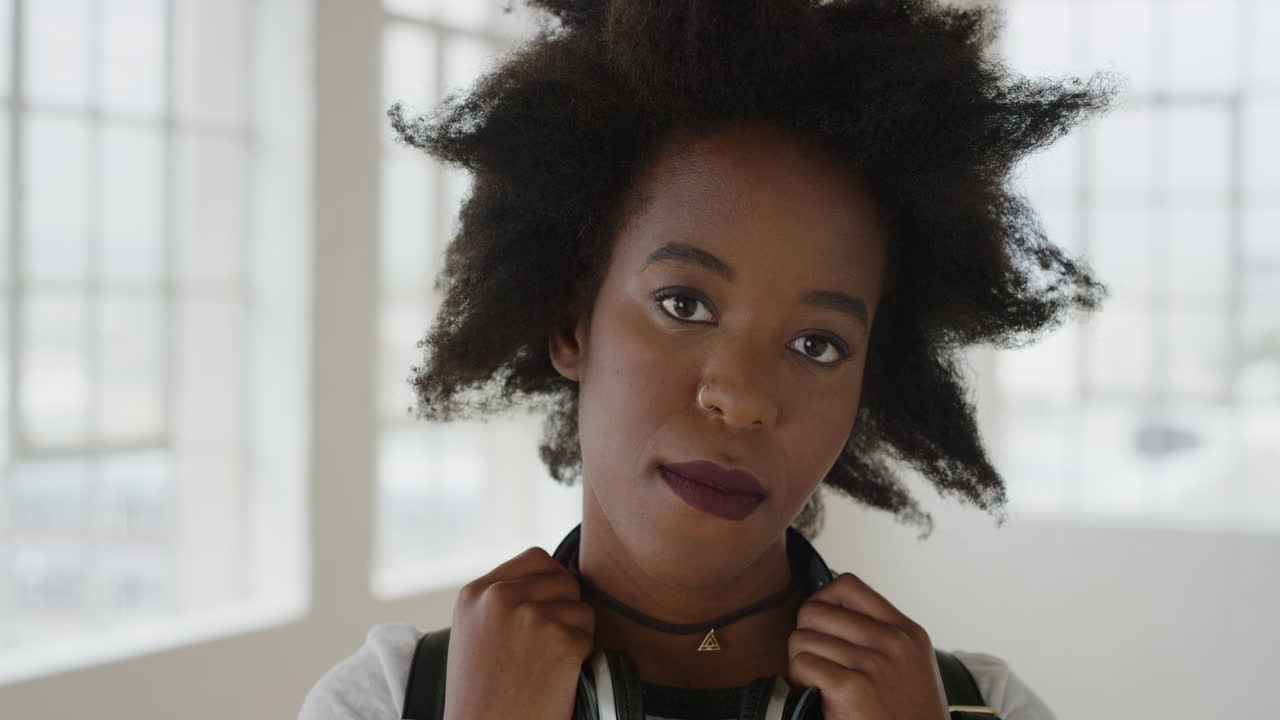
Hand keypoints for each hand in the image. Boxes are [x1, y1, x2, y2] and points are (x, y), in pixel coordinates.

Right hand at [443, 547, 595, 719]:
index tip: (546, 610)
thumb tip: (554, 576)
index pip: (536, 558)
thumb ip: (501, 600)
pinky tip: (555, 679)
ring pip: (581, 607)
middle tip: (546, 647)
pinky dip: (582, 659)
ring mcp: (531, 617)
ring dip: (574, 635)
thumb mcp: (474, 635)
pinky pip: (590, 637)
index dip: (551, 583)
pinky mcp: (561, 641)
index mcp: (475, 593)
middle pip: (564, 580)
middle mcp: (500, 598)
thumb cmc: (481, 695)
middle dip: (565, 610)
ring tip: (546, 665)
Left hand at [786, 572, 949, 719]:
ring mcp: (874, 663)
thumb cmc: (908, 717)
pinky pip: (803, 665)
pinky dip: (800, 681)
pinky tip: (816, 695)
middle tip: (815, 663)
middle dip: (806, 637)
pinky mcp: (854, 687)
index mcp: (906, 632)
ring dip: (800, 663)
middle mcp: (893, 642)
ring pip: (802, 638)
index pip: (847, 585)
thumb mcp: (909, 666)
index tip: (821, 626)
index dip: (822, 602)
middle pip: (814, 610)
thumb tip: (828, 613)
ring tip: (817, 683)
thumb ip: (878, 636)